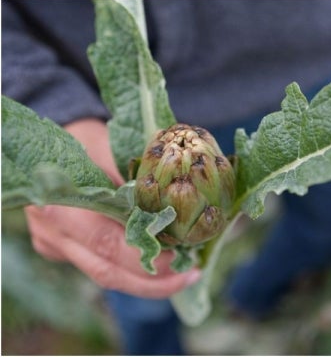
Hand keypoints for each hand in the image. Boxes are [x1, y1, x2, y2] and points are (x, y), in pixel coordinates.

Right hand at [24, 118, 200, 298]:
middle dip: (152, 281)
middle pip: (106, 271)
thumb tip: (178, 199)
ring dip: (147, 283)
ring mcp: (55, 245)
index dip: (145, 257)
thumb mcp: (111, 148)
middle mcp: (53, 232)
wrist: (48, 141)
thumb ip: (137, 175)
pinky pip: (102, 267)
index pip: (107, 243)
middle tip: (191, 276)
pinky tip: (164, 271)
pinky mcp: (63, 250)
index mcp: (61, 204)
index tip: (182, 259)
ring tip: (185, 277)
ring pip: (105, 275)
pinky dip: (133, 272)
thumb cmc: (87, 139)